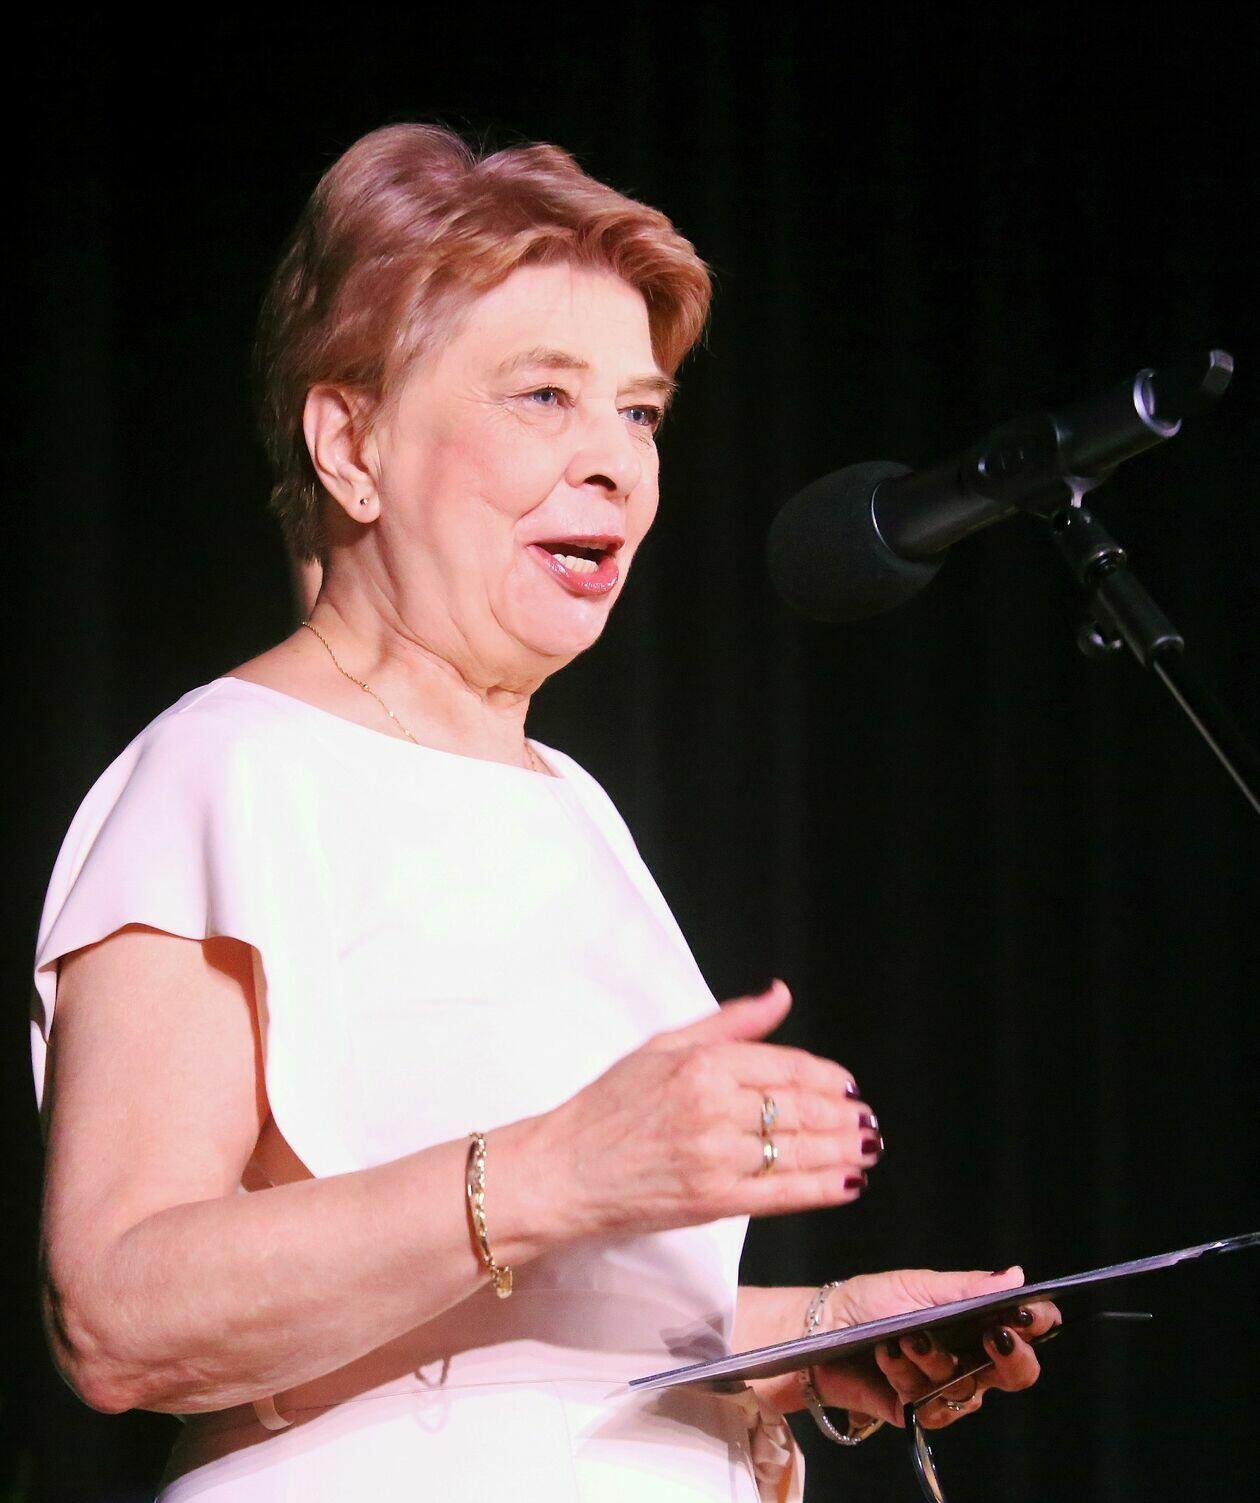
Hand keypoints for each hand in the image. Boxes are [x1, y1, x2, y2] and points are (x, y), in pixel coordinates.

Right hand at [535, 981, 881, 1240]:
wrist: (562, 1171)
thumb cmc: (606, 1108)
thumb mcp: (663, 1046)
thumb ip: (730, 1022)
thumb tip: (779, 994)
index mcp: (703, 1063)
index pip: (786, 1067)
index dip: (826, 1078)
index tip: (847, 1086)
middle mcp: (714, 1106)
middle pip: (801, 1109)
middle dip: (843, 1116)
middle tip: (868, 1121)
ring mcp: (715, 1156)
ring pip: (799, 1151)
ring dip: (843, 1151)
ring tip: (866, 1149)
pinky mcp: (713, 1200)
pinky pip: (782, 1194)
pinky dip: (821, 1188)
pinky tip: (846, 1184)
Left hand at [809, 1268, 1059, 1428]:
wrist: (820, 1330)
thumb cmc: (868, 1301)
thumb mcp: (917, 1285)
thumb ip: (967, 1288)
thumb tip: (1016, 1276)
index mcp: (974, 1322)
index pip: (1021, 1328)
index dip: (1036, 1323)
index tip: (1029, 1314)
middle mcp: (968, 1357)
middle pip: (1015, 1372)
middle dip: (1010, 1356)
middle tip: (993, 1336)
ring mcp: (945, 1387)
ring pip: (969, 1389)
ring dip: (938, 1361)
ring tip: (908, 1338)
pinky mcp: (918, 1410)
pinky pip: (933, 1407)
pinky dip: (909, 1378)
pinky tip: (888, 1357)